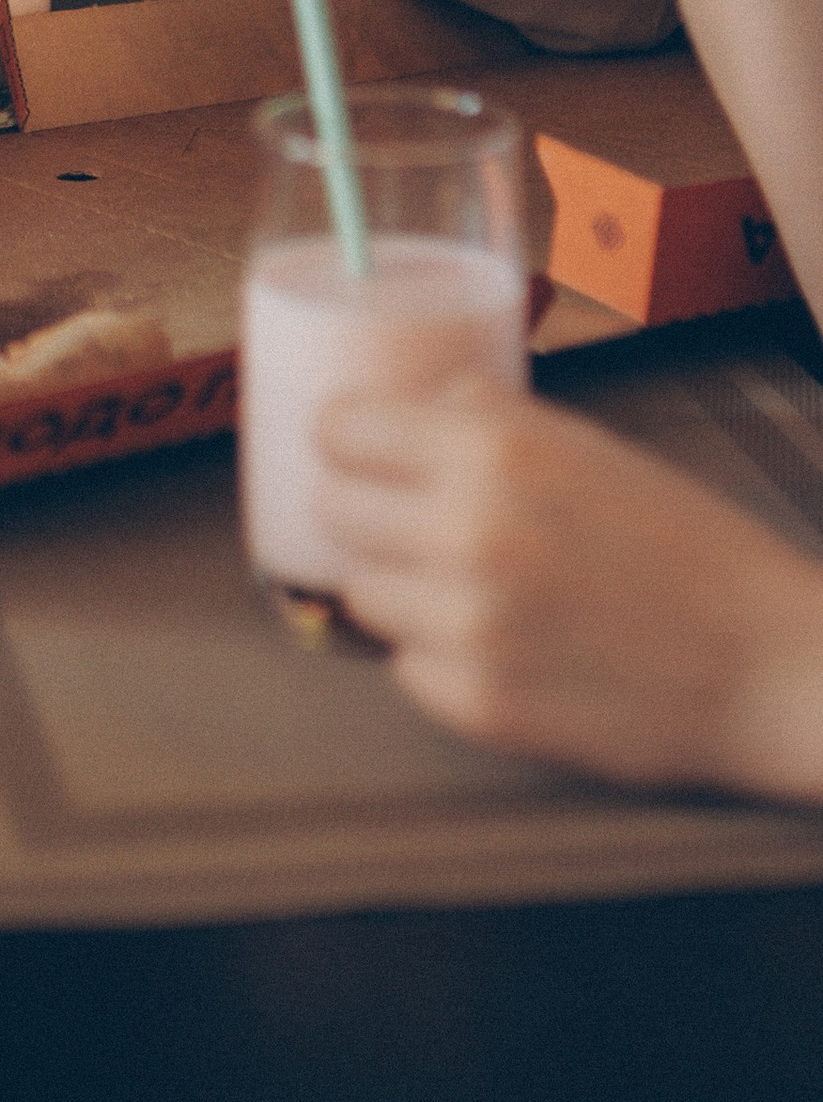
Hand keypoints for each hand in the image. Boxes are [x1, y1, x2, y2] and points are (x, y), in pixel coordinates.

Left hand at [315, 376, 822, 796]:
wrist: (769, 669)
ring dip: (401, 588)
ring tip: (470, 588)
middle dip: (367, 512)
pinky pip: (405, 666)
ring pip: (361, 593)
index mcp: (495, 449)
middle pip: (333, 510)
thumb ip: (496, 417)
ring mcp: (466, 624)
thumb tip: (425, 398)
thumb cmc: (691, 551)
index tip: (359, 451)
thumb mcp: (596, 450)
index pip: (340, 427)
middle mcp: (467, 530)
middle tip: (410, 522)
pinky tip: (503, 645)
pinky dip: (438, 657)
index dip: (349, 439)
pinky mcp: (475, 704)